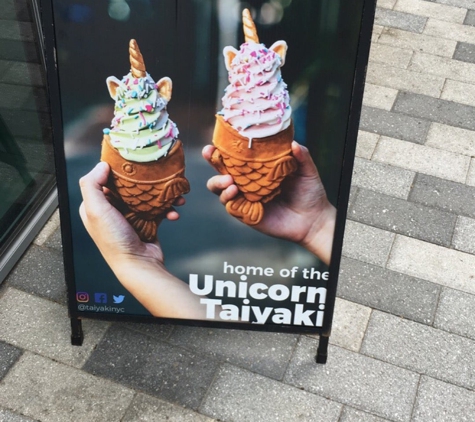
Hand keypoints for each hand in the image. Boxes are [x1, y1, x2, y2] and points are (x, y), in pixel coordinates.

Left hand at [79, 162, 206, 318]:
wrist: (138, 265)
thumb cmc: (114, 240)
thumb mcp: (96, 210)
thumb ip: (92, 185)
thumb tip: (102, 165)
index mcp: (96, 206)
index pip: (105, 180)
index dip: (118, 170)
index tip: (132, 161)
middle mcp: (112, 210)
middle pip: (129, 186)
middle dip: (146, 181)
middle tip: (158, 174)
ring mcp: (131, 216)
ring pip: (147, 197)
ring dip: (163, 195)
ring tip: (174, 195)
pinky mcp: (147, 223)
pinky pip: (159, 210)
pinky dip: (168, 209)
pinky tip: (174, 211)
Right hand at [203, 141, 335, 264]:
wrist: (313, 219)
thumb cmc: (309, 193)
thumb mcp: (307, 171)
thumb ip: (301, 156)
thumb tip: (293, 143)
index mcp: (258, 168)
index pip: (236, 155)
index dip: (224, 147)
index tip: (217, 138)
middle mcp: (247, 181)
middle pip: (220, 169)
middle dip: (211, 160)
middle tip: (210, 153)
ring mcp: (244, 197)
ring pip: (218, 188)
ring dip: (218, 182)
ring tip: (229, 180)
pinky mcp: (245, 213)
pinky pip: (229, 205)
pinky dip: (227, 197)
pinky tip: (234, 191)